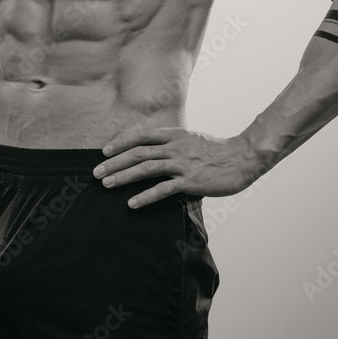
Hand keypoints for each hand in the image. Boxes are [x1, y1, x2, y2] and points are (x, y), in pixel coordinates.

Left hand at [93, 128, 261, 208]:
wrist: (241, 158)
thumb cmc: (217, 151)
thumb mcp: (192, 140)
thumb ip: (174, 144)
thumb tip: (156, 150)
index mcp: (174, 134)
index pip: (141, 135)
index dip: (121, 142)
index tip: (104, 151)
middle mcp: (175, 147)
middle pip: (138, 152)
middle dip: (114, 162)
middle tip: (96, 172)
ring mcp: (182, 164)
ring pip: (146, 168)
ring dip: (123, 177)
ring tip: (106, 185)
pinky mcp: (190, 181)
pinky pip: (163, 189)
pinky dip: (145, 196)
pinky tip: (131, 204)